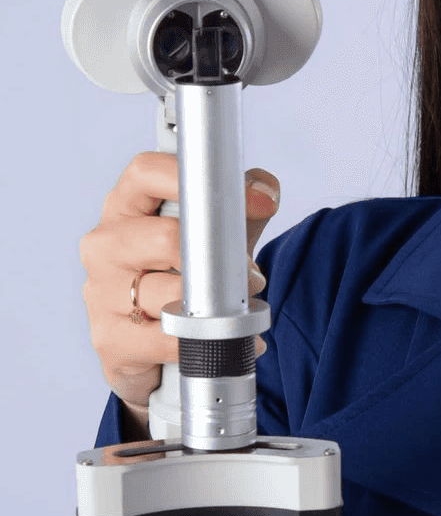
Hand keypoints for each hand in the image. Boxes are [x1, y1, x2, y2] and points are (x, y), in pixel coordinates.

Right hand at [79, 152, 279, 411]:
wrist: (157, 343)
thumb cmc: (184, 276)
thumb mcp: (219, 235)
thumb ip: (245, 207)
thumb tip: (264, 192)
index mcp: (127, 207)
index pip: (147, 172)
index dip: (194, 178)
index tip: (241, 195)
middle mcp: (107, 244)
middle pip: (165, 236)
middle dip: (218, 259)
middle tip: (249, 276)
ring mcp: (101, 292)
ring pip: (169, 292)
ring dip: (216, 307)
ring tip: (239, 311)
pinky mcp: (110, 338)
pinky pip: (166, 338)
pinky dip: (205, 341)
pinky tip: (225, 341)